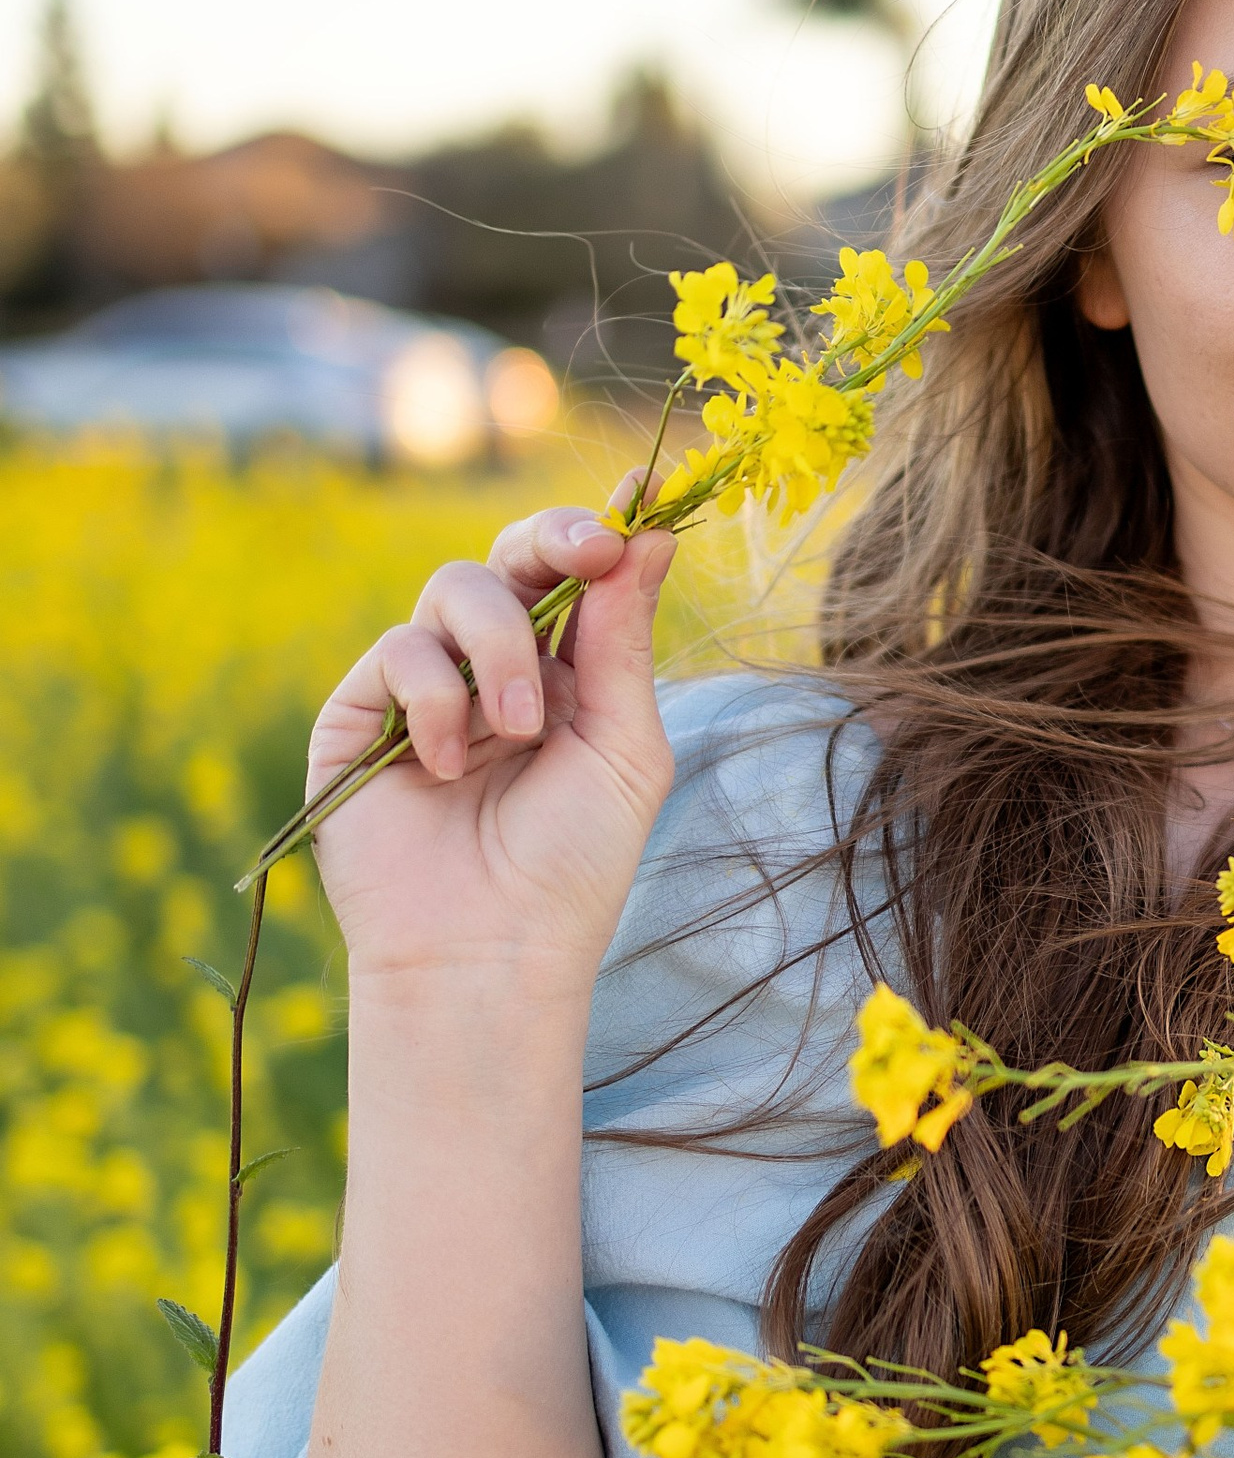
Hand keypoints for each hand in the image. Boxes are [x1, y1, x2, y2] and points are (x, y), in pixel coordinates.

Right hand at [305, 493, 675, 992]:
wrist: (491, 950)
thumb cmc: (571, 866)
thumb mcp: (622, 747)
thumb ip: (624, 641)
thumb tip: (649, 535)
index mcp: (564, 676)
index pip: (574, 579)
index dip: (599, 532)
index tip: (635, 506)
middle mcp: (492, 671)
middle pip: (511, 557)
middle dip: (554, 541)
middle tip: (590, 553)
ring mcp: (424, 689)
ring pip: (456, 588)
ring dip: (502, 648)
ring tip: (521, 730)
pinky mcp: (360, 715)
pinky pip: (398, 650)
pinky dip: (437, 699)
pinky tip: (450, 767)